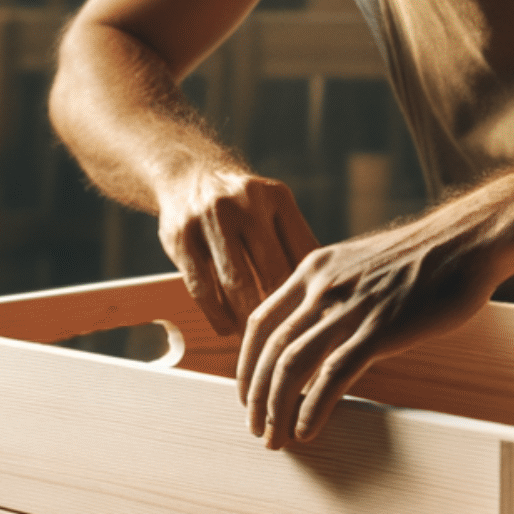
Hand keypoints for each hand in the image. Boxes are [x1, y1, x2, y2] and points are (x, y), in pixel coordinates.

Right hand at [156, 167, 318, 335]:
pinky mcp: (180, 238)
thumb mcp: (274, 208)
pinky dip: (217, 315)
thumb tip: (333, 297)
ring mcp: (210, 219)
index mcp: (277, 197)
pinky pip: (201, 288)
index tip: (321, 320)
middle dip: (283, 310)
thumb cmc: (244, 205)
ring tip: (259, 339)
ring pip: (236, 283)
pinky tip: (227, 328)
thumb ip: (298, 245)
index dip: (315, 290)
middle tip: (290, 338)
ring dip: (249, 318)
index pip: (304, 253)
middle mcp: (245, 203)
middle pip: (273, 270)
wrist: (188, 175)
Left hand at [236, 217, 500, 449]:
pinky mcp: (379, 330)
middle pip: (269, 349)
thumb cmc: (423, 256)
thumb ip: (335, 293)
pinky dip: (313, 408)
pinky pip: (333, 376)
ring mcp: (349, 308)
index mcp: (313, 269)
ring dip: (276, 408)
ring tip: (274, 437)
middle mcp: (322, 287)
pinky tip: (306, 430)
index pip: (260, 322)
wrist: (466, 240)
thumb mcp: (361, 264)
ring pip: (292, 366)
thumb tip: (320, 332)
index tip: (247, 392)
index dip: (247, 363)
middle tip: (254, 426)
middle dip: (255, 395)